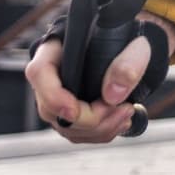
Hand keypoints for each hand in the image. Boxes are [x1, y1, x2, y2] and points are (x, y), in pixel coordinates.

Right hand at [24, 11, 174, 143]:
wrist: (129, 50)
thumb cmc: (126, 40)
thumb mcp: (134, 44)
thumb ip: (127, 63)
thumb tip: (113, 95)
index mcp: (55, 51)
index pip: (40, 73)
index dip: (54, 97)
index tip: (76, 111)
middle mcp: (50, 77)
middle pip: (52, 110)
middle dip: (90, 118)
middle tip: (123, 108)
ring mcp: (57, 99)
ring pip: (65, 128)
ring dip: (99, 128)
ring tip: (127, 112)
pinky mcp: (69, 115)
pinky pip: (77, 134)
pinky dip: (100, 133)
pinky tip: (120, 121)